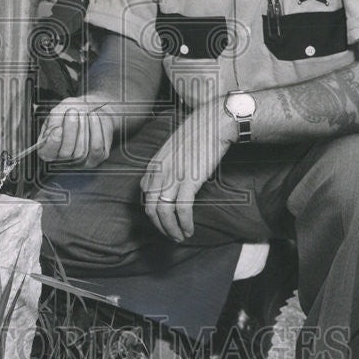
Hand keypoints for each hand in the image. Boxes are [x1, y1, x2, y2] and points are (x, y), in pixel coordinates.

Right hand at [37, 94, 115, 167]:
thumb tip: (55, 131)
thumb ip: (53, 122)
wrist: (90, 108)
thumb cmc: (70, 111)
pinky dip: (95, 130)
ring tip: (82, 111)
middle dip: (70, 131)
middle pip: (65, 154)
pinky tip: (93, 116)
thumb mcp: (57, 112)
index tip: (58, 129)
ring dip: (82, 129)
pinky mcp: (98, 157)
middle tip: (72, 111)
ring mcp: (82, 161)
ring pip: (81, 152)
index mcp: (48, 150)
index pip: (47, 153)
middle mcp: (64, 160)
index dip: (53, 143)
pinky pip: (97, 148)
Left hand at [141, 101, 235, 241]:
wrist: (214, 122)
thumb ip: (167, 164)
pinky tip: (189, 230)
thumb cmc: (198, 133)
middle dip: (160, 227)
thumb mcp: (173, 148)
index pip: (145, 196)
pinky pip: (182, 210)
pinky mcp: (189, 180)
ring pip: (164, 213)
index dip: (153, 213)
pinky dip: (184, 224)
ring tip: (180, 236)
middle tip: (171, 235)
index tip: (164, 220)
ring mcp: (173, 176)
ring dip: (171, 230)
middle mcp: (160, 172)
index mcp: (154, 164)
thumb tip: (169, 182)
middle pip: (151, 209)